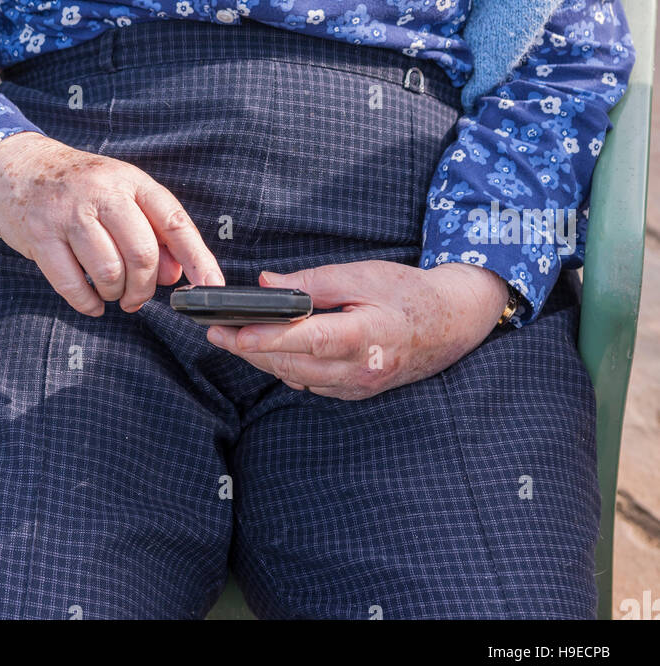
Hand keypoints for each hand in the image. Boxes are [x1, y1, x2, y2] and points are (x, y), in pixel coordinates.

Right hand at [0, 131, 224, 315]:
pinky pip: (72, 284)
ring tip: (113, 293)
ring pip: (109, 272)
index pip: (175, 221)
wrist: (17, 166)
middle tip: (138, 297)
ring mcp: (68, 214)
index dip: (198, 258)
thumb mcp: (121, 195)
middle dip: (145, 287)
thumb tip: (176, 276)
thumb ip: (153, 232)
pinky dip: (88, 304)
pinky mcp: (40, 236)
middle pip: (142, 254)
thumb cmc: (79, 186)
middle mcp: (102, 193)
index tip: (211, 288)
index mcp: (131, 181)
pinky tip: (92, 303)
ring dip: (116, 295)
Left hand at [206, 260, 509, 399]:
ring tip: (231, 339)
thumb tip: (266, 284)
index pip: (309, 340)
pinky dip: (289, 367)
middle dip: (250, 350)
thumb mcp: (361, 274)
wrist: (450, 322)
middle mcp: (362, 368)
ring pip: (298, 377)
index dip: (269, 339)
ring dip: (264, 360)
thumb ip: (311, 283)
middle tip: (215, 331)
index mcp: (366, 334)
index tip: (236, 333)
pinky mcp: (358, 391)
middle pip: (293, 364)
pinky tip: (271, 352)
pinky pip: (314, 383)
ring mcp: (359, 385)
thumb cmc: (406, 292)